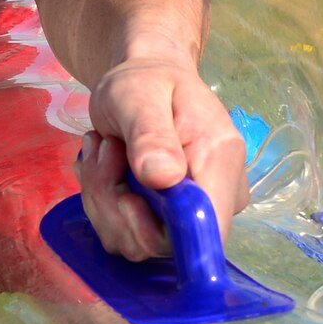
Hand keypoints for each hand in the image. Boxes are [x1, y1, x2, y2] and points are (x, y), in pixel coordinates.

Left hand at [76, 51, 249, 261]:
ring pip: (134, 241)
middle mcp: (215, 197)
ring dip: (102, 197)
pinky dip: (101, 201)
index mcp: (221, 162)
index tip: (125, 192)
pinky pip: (123, 235)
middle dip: (115, 203)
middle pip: (162, 242)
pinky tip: (103, 164)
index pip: (207, 230)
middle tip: (105, 150)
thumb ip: (151, 134)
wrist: (143, 80)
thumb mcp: (139, 95)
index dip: (160, 229)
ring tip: (103, 149)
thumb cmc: (145, 81)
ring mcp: (190, 212)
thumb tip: (163, 178)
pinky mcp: (165, 220)